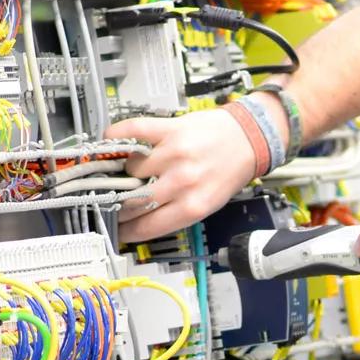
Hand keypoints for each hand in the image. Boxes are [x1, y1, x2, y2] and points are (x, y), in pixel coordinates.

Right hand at [105, 110, 255, 241]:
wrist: (249, 137)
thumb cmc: (230, 169)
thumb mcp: (210, 202)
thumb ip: (178, 211)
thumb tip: (140, 220)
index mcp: (194, 205)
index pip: (146, 226)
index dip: (125, 231)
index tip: (116, 230)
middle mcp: (183, 181)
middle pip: (133, 202)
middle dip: (119, 207)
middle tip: (113, 205)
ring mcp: (175, 153)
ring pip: (130, 169)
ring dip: (127, 172)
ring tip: (133, 171)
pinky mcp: (170, 128)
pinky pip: (133, 130)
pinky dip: (117, 135)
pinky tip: (111, 142)